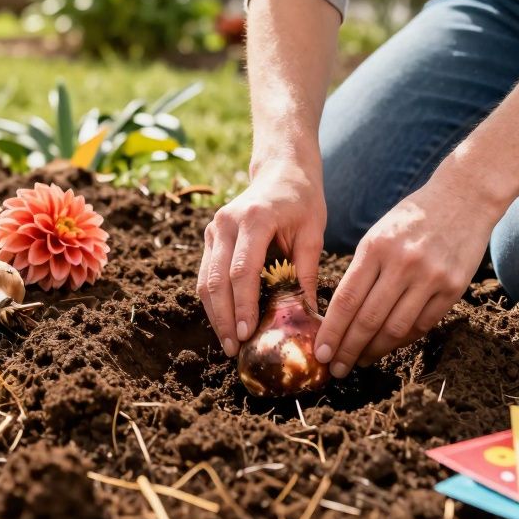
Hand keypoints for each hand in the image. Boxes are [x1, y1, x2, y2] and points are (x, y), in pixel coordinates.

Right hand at [198, 156, 325, 356]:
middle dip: (225, 318)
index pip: (242, 270)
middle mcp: (226, 223)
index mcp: (254, 218)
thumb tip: (309, 317)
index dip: (244, 305)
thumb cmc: (302, 201)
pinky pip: (205, 275)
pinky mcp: (210, 237)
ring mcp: (213, 229)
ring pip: (205, 280)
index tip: (248, 333)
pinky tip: (226, 323)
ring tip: (229, 343)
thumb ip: (307, 273)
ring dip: (215, 315)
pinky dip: (214, 302)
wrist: (281, 170)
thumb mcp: (313, 233)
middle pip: (217, 279)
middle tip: (235, 348)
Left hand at [313, 167, 499, 376]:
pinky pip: (422, 325)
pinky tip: (388, 346)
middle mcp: (403, 264)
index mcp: (376, 248)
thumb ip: (362, 271)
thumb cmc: (412, 218)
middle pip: (368, 319)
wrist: (463, 197)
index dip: (332, 331)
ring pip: (395, 329)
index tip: (320, 352)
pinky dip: (402, 340)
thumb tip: (341, 315)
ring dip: (374, 350)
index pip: (347, 299)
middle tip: (335, 368)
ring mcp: (431, 277)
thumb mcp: (378, 234)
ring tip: (360, 361)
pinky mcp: (453, 288)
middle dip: (348, 349)